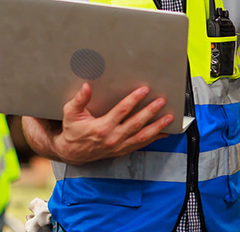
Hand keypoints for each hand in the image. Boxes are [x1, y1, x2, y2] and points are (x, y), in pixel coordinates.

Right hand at [50, 83, 172, 164]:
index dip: (134, 99)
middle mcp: (113, 138)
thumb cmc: (73, 131)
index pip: (122, 111)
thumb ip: (79, 100)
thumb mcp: (71, 114)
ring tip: (168, 117)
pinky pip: (141, 144)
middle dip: (150, 111)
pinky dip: (153, 139)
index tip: (144, 90)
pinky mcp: (122, 150)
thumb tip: (86, 87)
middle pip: (136, 123)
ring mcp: (119, 146)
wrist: (72, 153)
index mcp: (102, 127)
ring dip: (157, 127)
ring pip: (142, 136)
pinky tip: (163, 133)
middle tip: (161, 101)